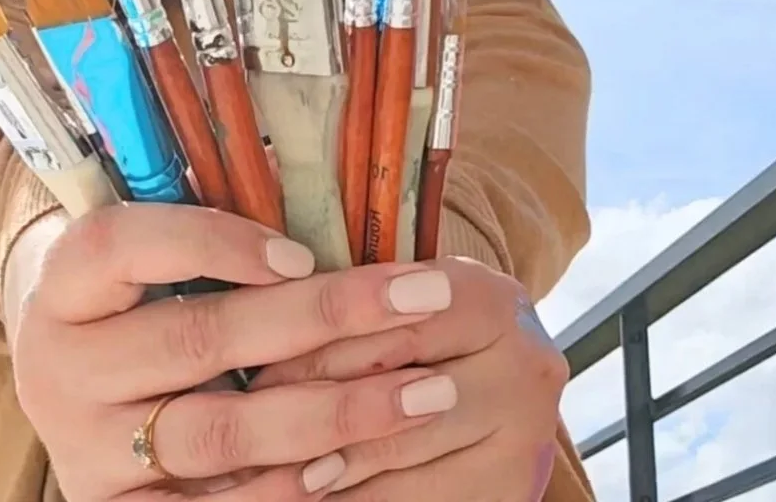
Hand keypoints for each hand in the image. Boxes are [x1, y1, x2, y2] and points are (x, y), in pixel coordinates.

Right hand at [5, 203, 458, 500]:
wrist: (72, 382)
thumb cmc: (138, 296)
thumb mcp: (150, 255)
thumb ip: (213, 237)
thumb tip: (326, 211)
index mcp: (66, 282)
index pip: (125, 245)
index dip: (212, 242)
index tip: (303, 251)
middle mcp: (61, 365)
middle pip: (196, 339)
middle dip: (320, 317)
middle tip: (418, 298)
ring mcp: (84, 447)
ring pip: (216, 433)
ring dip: (329, 411)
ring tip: (421, 392)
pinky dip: (282, 488)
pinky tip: (346, 461)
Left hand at [251, 257, 566, 500]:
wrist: (491, 370)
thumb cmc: (420, 321)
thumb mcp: (396, 293)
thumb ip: (347, 303)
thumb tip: (256, 321)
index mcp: (491, 300)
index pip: (394, 326)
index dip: (322, 349)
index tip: (258, 368)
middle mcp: (524, 365)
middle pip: (397, 395)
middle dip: (316, 413)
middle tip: (248, 427)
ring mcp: (526, 435)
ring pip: (404, 458)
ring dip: (328, 469)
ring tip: (268, 467)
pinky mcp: (513, 489)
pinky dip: (357, 499)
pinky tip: (310, 491)